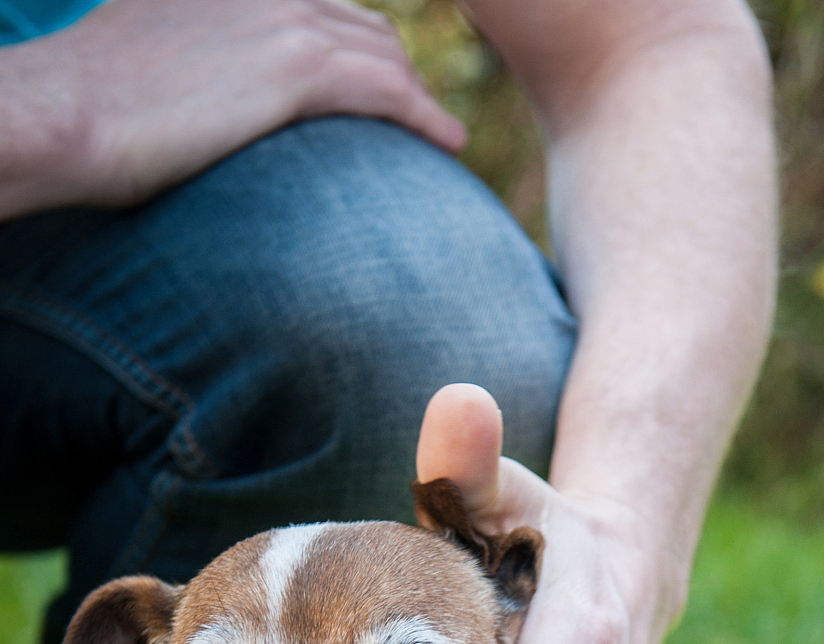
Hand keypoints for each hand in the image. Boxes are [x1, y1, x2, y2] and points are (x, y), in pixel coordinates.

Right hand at [0, 0, 463, 218]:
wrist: (68, 114)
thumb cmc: (90, 108)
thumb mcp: (144, 59)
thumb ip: (189, 63)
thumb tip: (194, 105)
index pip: (315, 4)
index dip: (352, 40)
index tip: (374, 77)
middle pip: (359, 23)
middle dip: (394, 67)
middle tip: (415, 113)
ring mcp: (281, 21)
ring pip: (382, 54)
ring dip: (416, 97)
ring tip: (437, 135)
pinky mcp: (297, 68)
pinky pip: (387, 91)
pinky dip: (425, 116)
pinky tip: (448, 143)